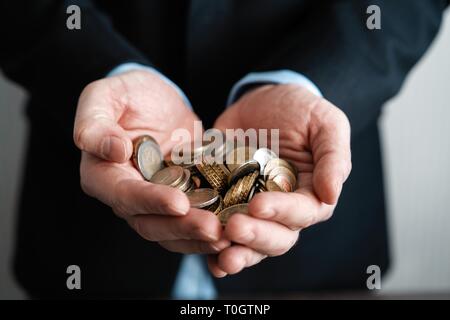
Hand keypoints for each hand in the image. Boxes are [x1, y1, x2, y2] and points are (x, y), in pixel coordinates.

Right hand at [74, 70, 229, 253]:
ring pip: (171, 230)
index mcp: (102, 174)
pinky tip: (231, 232)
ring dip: (198, 237)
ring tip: (226, 237)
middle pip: (150, 222)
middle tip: (213, 229)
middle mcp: (126, 195)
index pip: (123, 194)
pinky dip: (207, 232)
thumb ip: (94, 122)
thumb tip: (112, 151)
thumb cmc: (128, 93)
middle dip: (182, 228)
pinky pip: (190, 223)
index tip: (179, 202)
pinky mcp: (179, 200)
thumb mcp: (104, 95)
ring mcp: (153, 202)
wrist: (158, 98)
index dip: (150, 201)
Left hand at [209, 84, 351, 276]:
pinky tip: (206, 256)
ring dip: (237, 254)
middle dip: (256, 237)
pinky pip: (223, 231)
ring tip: (220, 258)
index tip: (259, 205)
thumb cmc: (300, 110)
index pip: (303, 212)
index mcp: (311, 193)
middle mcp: (283, 209)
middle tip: (233, 228)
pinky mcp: (228, 204)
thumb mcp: (325, 124)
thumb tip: (331, 195)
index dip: (282, 212)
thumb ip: (333, 157)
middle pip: (276, 237)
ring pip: (251, 243)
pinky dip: (214, 248)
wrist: (261, 100)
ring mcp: (253, 209)